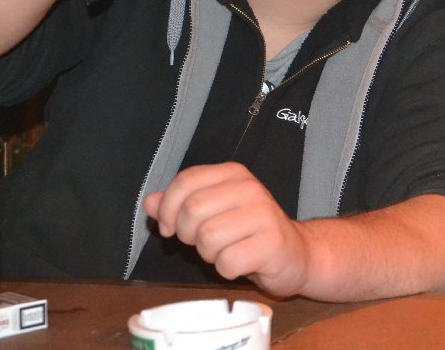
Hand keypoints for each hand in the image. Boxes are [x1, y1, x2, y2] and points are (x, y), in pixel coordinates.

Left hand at [143, 163, 309, 296]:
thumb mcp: (213, 212)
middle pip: (192, 210)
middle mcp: (250, 188)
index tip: (170, 227)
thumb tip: (149, 202)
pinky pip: (227, 262)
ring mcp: (264, 214)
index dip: (167, 208)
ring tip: (226, 251)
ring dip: (209, 254)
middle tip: (204, 242)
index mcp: (234, 174)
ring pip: (207, 238)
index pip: (186, 181)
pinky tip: (241, 262)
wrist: (295, 253)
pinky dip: (227, 270)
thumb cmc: (249, 232)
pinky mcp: (272, 243)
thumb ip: (180, 204)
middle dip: (188, 235)